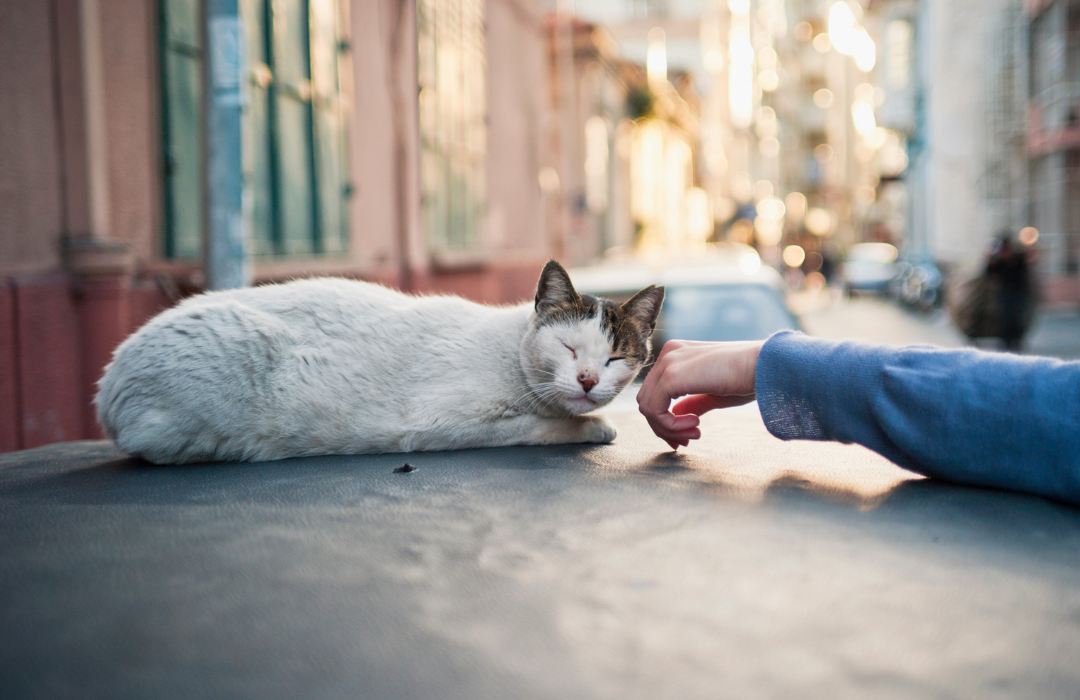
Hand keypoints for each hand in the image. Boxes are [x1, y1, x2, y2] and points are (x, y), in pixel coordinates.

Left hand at [636, 339, 763, 449]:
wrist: (765, 367)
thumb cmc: (747, 378)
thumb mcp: (713, 393)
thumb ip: (692, 402)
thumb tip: (676, 414)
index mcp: (677, 353)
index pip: (655, 392)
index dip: (665, 420)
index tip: (687, 437)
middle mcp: (668, 353)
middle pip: (647, 401)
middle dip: (664, 428)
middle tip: (688, 441)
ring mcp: (668, 362)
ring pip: (647, 407)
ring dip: (669, 429)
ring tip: (696, 433)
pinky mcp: (671, 376)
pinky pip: (654, 410)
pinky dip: (670, 426)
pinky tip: (696, 426)